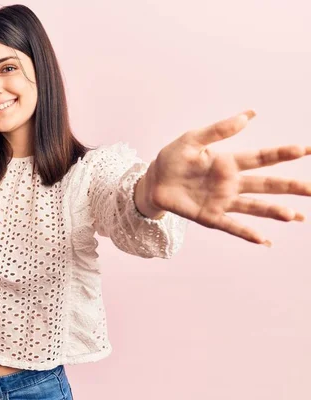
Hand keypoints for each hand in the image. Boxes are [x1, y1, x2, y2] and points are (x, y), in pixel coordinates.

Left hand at [146, 110, 310, 245]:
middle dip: (290, 187)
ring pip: (253, 207)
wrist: (153, 181)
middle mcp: (231, 183)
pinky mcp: (209, 216)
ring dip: (273, 211)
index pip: (262, 158)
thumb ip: (219, 129)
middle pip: (266, 185)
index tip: (306, 150)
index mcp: (228, 162)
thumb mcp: (192, 139)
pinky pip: (230, 226)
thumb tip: (249, 114)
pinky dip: (246, 232)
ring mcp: (222, 201)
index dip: (283, 154)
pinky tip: (263, 240)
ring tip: (294, 216)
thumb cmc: (173, 158)